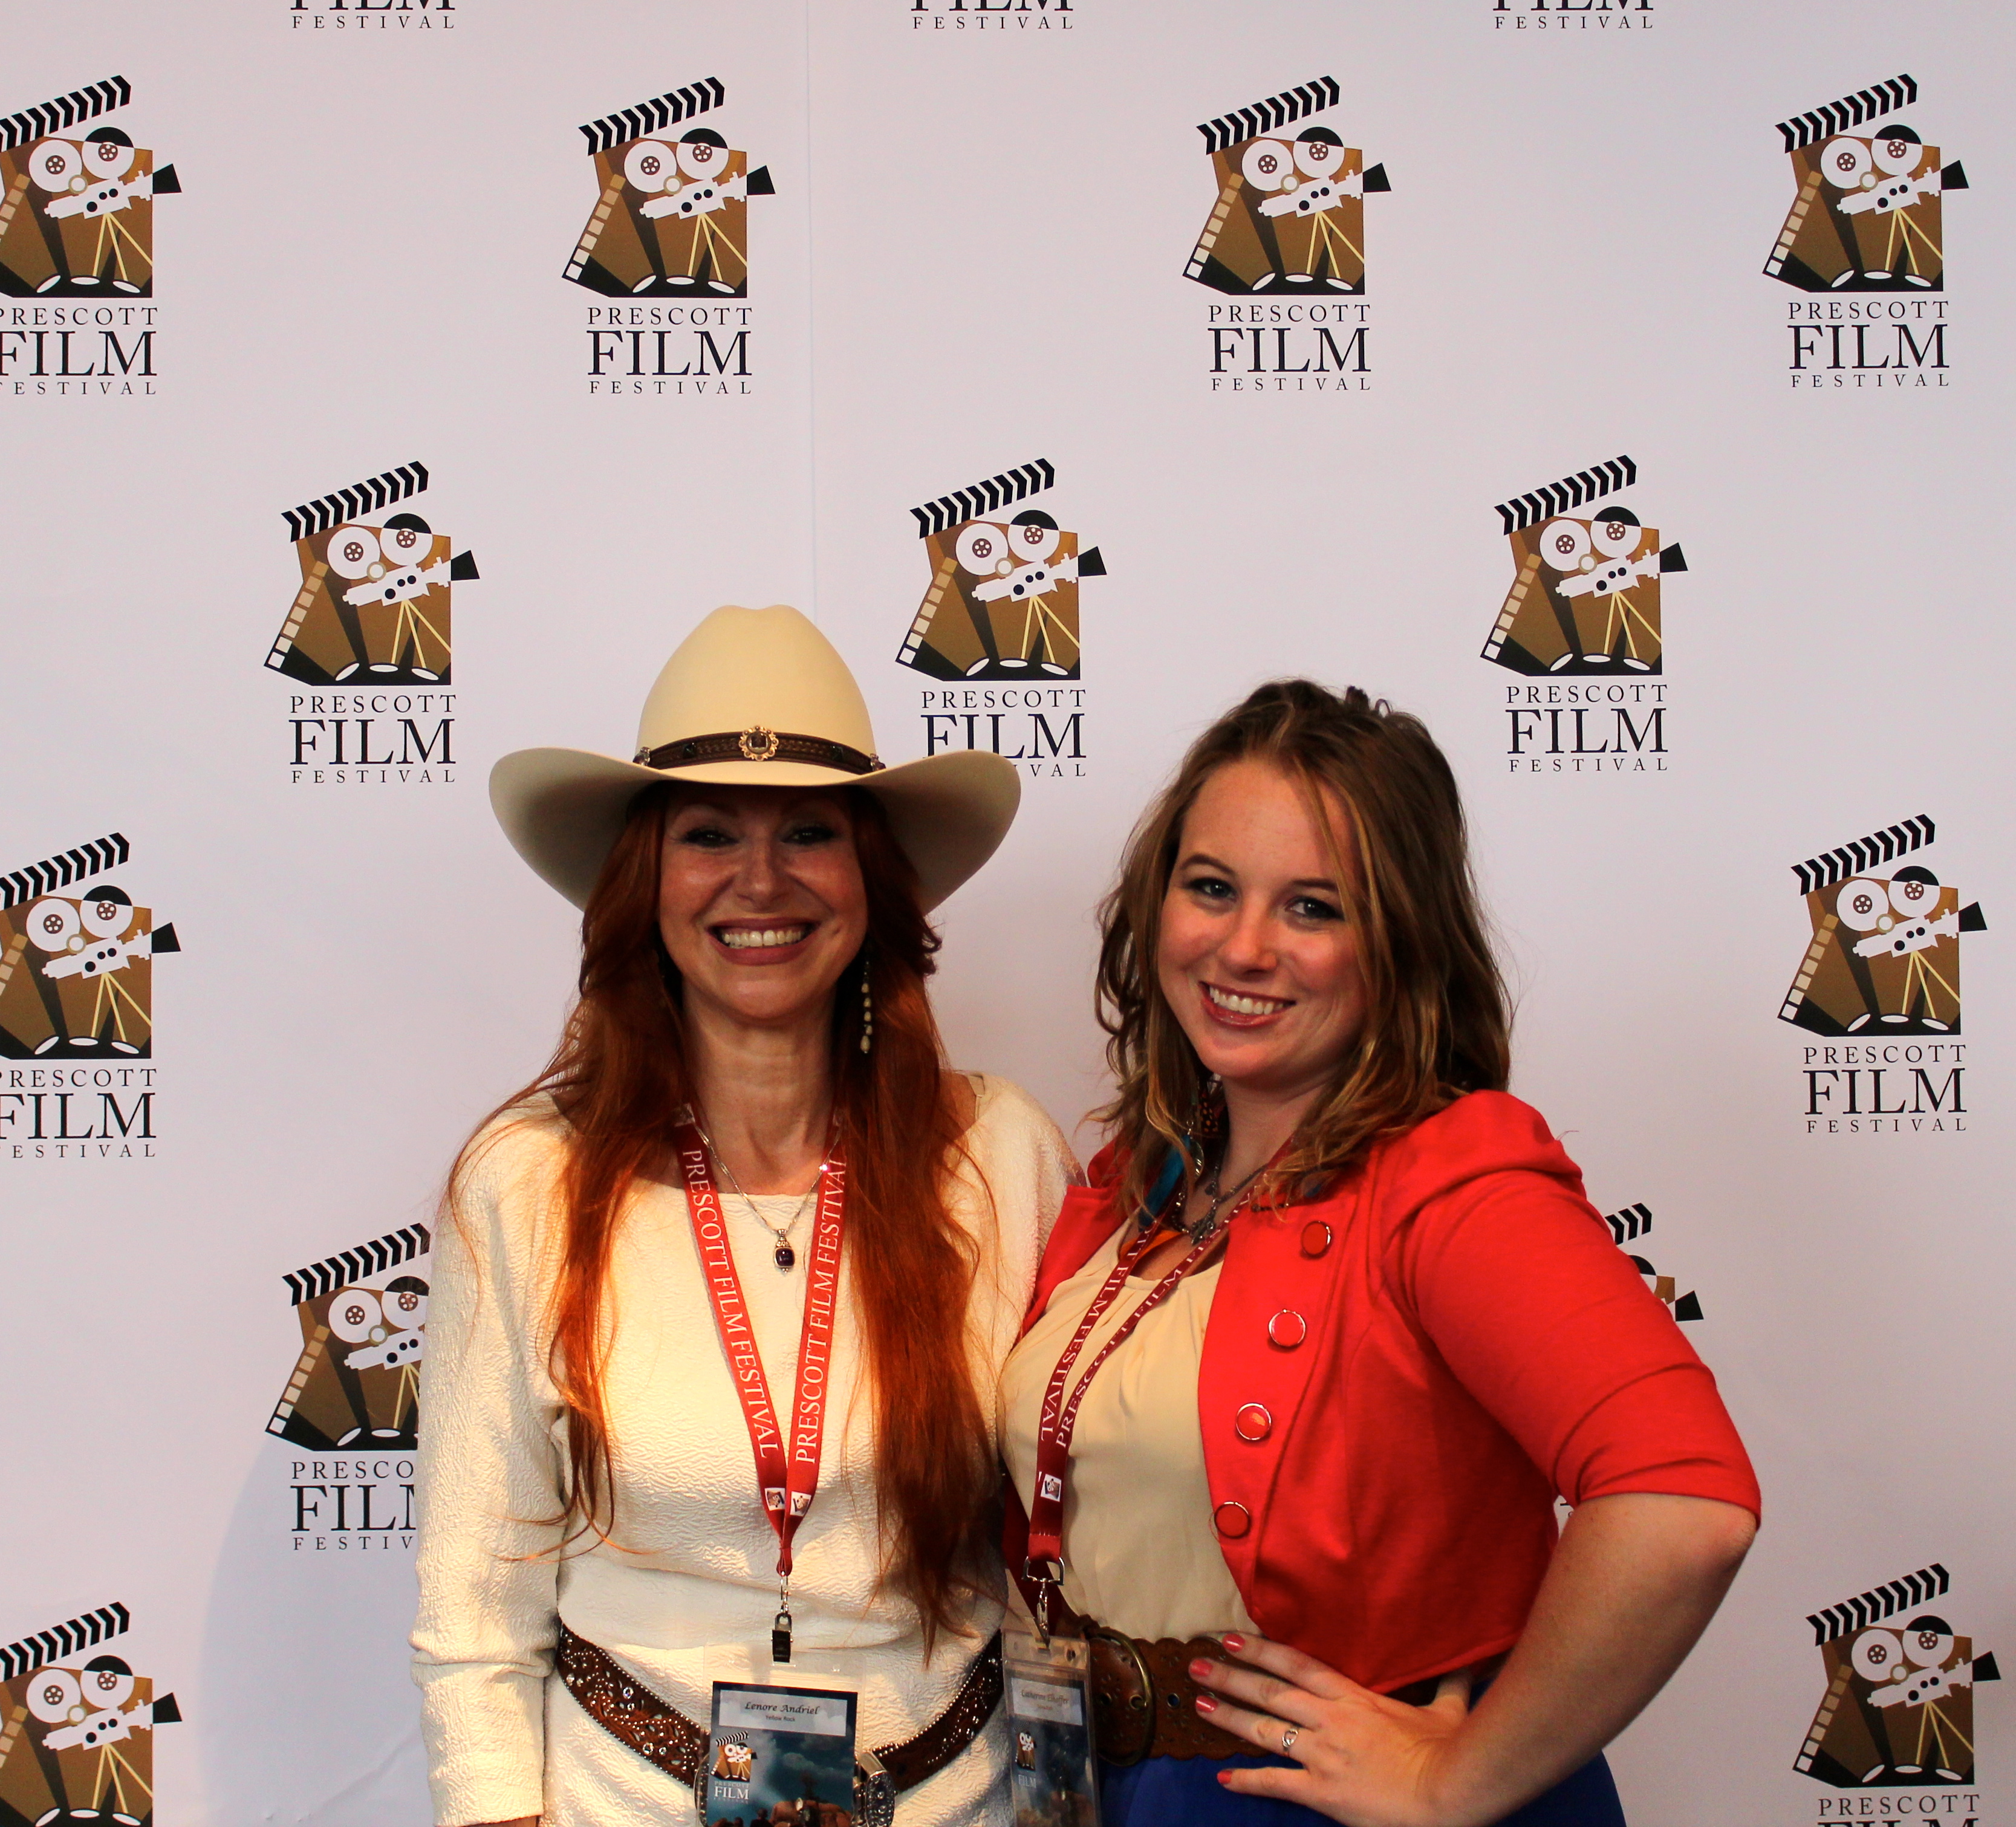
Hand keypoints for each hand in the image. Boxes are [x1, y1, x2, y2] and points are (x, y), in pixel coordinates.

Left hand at [1190, 1636, 1473, 1826]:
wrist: (1450, 1790)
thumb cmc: (1450, 1751)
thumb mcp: (1449, 1709)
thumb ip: (1451, 1684)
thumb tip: (1472, 1662)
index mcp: (1355, 1696)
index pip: (1297, 1665)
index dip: (1261, 1649)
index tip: (1230, 1638)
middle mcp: (1331, 1719)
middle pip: (1270, 1692)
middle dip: (1231, 1677)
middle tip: (1197, 1666)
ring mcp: (1324, 1754)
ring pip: (1266, 1731)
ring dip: (1230, 1718)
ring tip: (1200, 1706)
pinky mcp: (1323, 1790)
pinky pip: (1278, 1784)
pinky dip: (1248, 1781)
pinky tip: (1224, 1777)